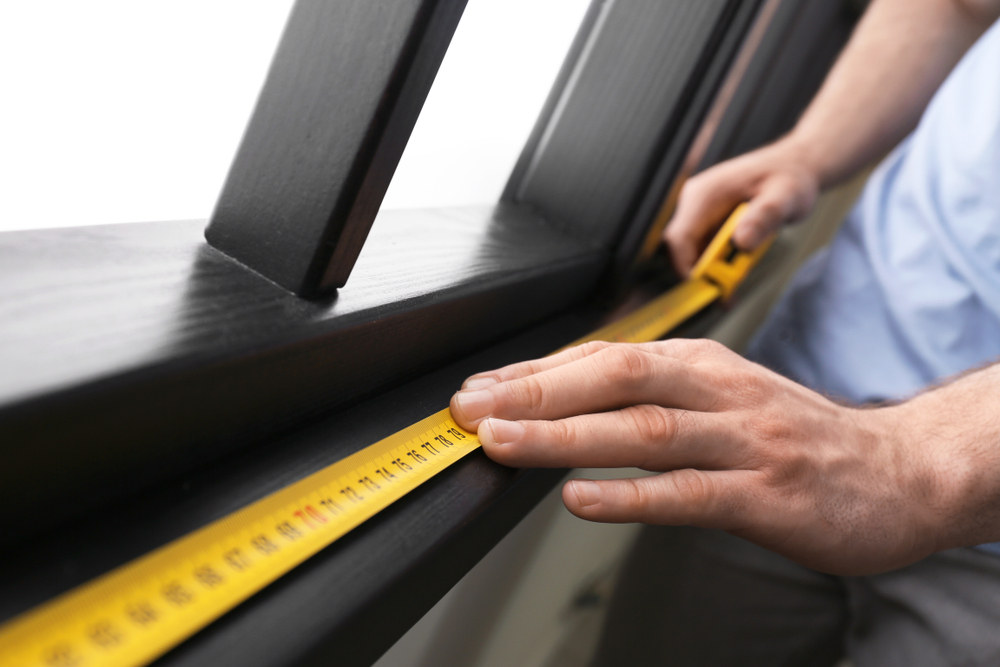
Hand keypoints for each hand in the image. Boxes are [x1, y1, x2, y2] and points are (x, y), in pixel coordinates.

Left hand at [450, 339, 957, 574]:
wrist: (895, 470)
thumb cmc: (793, 435)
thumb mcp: (721, 396)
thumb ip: (650, 397)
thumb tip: (564, 403)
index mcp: (701, 363)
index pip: (603, 357)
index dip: (534, 373)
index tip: (478, 389)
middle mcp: (718, 390)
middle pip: (615, 378)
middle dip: (535, 392)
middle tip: (472, 409)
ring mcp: (744, 441)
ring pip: (643, 430)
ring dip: (565, 436)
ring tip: (505, 444)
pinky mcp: (767, 495)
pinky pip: (689, 492)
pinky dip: (630, 495)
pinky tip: (581, 499)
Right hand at [666, 139, 819, 275]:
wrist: (793, 167)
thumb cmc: (788, 177)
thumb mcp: (785, 197)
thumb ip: (765, 217)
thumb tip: (742, 241)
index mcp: (705, 194)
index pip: (679, 237)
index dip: (687, 266)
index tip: (707, 287)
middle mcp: (695, 202)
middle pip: (681, 248)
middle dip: (700, 274)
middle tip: (724, 293)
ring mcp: (699, 212)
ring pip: (690, 251)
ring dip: (708, 272)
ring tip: (732, 287)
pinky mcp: (706, 221)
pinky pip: (702, 249)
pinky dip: (715, 265)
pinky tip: (734, 272)